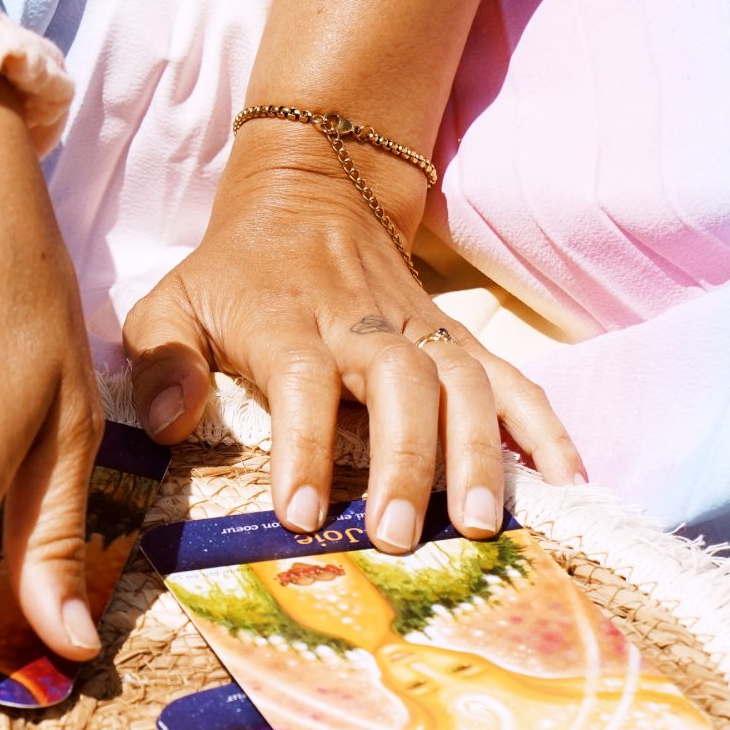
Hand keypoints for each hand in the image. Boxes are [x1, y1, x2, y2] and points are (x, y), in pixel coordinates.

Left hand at [122, 118, 581, 550]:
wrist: (314, 192)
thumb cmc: (234, 274)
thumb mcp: (172, 302)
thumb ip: (161, 360)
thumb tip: (166, 423)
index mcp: (289, 322)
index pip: (302, 382)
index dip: (303, 448)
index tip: (301, 516)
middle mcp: (364, 325)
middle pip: (400, 385)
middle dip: (404, 461)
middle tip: (395, 536)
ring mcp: (422, 332)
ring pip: (463, 384)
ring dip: (477, 454)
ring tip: (478, 526)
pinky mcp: (460, 340)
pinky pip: (513, 380)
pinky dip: (546, 427)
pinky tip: (569, 483)